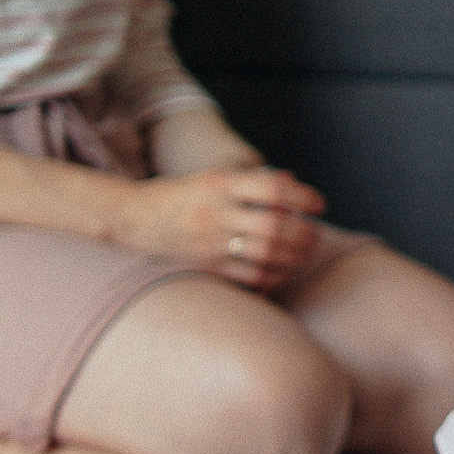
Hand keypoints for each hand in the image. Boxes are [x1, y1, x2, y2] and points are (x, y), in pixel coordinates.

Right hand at [106, 165, 324, 292]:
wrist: (135, 217)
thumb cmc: (183, 194)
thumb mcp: (213, 178)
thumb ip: (250, 181)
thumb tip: (291, 182)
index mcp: (220, 183)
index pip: (271, 186)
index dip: (302, 195)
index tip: (319, 204)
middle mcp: (216, 211)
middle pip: (273, 224)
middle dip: (302, 232)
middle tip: (315, 235)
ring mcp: (210, 241)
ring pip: (265, 252)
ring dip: (294, 255)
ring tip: (304, 253)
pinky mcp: (206, 265)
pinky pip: (249, 275)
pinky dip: (273, 275)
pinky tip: (283, 271)